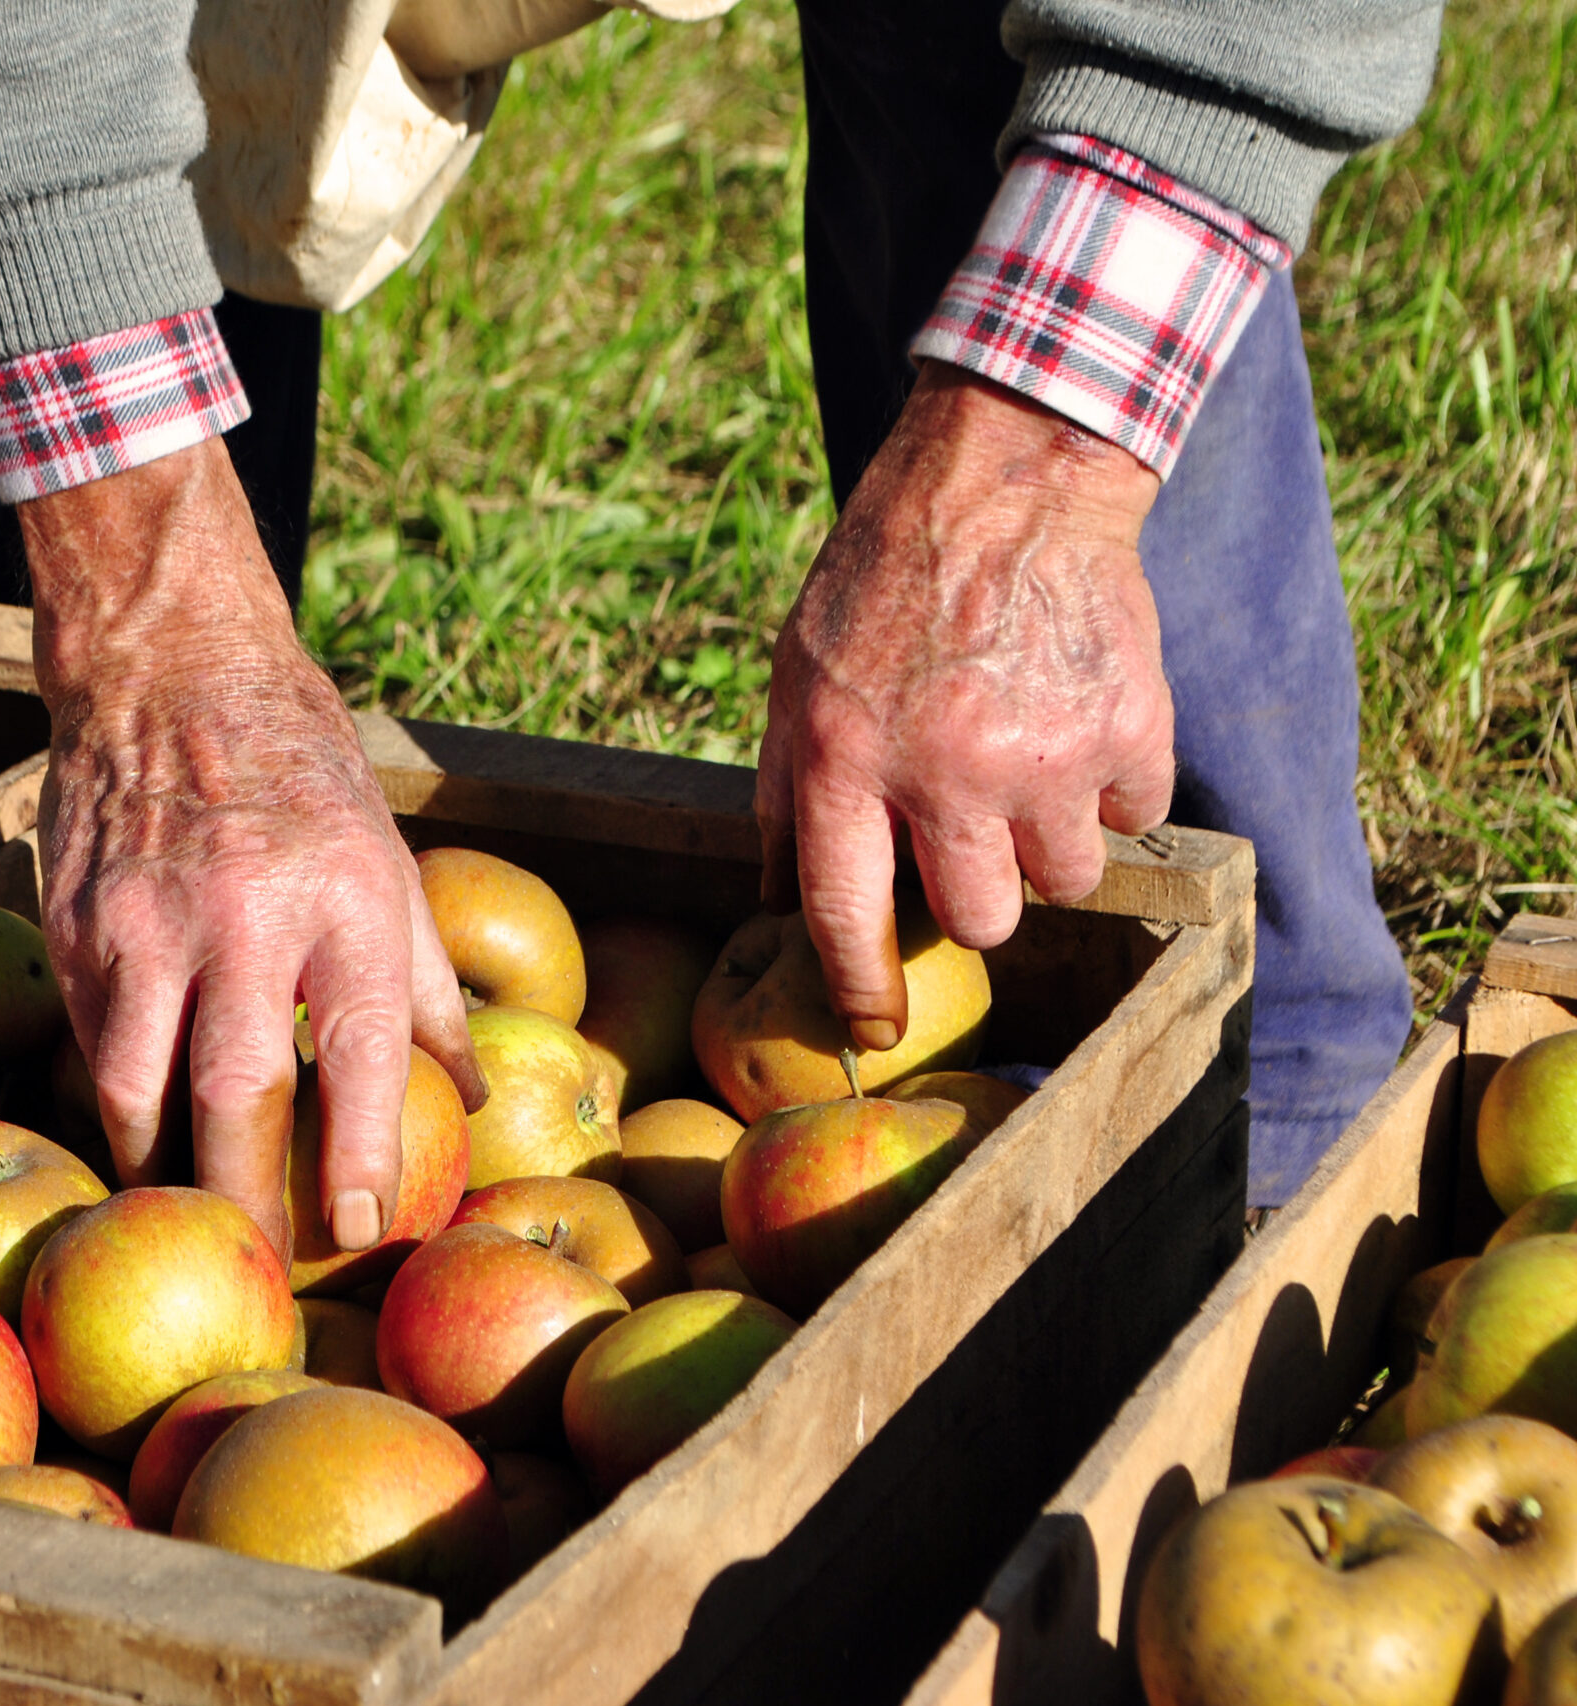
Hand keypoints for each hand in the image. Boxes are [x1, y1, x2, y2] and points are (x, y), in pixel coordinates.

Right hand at [20, 437, 483, 1260]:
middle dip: (250, 1199)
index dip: (362, 1155)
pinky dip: (117, 1106)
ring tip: (190, 1228)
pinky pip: (94, 1045)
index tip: (363, 1231)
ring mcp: (145, 922)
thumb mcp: (389, 859)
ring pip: (137, 1089)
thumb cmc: (303, 773)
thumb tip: (471, 1099)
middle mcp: (243, 912)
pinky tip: (140, 1143)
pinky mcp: (75, 927)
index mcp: (346, 895)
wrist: (171, 666)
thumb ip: (428, 987)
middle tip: (269, 1265)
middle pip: (235, 1095)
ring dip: (161, 1175)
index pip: (359, 1052)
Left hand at [755, 361, 1172, 1046]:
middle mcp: (942, 772)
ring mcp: (1043, 756)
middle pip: (977, 921)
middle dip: (976, 897)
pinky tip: (1079, 724)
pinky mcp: (1128, 730)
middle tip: (973, 836)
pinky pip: (1132, 817)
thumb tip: (773, 896)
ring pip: (1061, 882)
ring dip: (1048, 846)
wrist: (1008, 479)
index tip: (873, 1025)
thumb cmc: (886, 578)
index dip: (861, 988)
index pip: (844, 916)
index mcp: (843, 760)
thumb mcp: (799, 672)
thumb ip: (784, 786)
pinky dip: (1113, 788)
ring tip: (1028, 769)